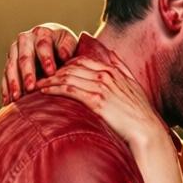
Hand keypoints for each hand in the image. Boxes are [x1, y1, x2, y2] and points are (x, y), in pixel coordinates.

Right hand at [2, 23, 78, 105]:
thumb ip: (68, 48)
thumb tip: (64, 55)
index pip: (43, 46)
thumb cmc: (63, 46)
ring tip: (16, 97)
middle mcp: (25, 39)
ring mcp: (14, 50)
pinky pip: (5, 76)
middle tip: (30, 88)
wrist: (52, 43)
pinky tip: (7, 100)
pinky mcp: (9, 62)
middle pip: (24, 57)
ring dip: (13, 83)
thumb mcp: (69, 43)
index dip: (46, 59)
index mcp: (42, 33)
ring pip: (11, 66)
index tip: (51, 72)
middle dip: (27, 73)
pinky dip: (5, 88)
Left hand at [42, 55, 166, 150]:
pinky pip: (70, 90)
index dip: (65, 65)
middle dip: (53, 71)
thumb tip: (112, 53)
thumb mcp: (133, 84)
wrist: (146, 130)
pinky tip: (45, 92)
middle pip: (72, 67)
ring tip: (36, 85)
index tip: (54, 72)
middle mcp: (106, 75)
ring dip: (50, 80)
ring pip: (68, 77)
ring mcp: (101, 87)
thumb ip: (122, 67)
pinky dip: (55, 89)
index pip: (82, 61)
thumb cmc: (140, 112)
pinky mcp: (96, 101)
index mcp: (113, 70)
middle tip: (39, 78)